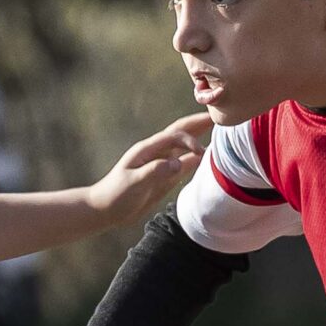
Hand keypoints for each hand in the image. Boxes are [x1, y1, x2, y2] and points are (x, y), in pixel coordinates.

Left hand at [86, 114, 208, 221]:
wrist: (105, 209)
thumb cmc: (116, 195)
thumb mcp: (134, 183)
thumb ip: (156, 172)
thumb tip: (180, 163)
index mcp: (148, 149)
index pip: (174, 135)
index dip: (190, 139)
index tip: (201, 152)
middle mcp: (157, 153)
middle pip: (181, 132)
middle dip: (199, 123)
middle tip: (219, 115)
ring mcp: (162, 164)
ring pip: (186, 147)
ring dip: (201, 137)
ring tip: (220, 130)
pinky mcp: (165, 176)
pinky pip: (185, 164)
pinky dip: (198, 158)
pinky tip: (209, 157)